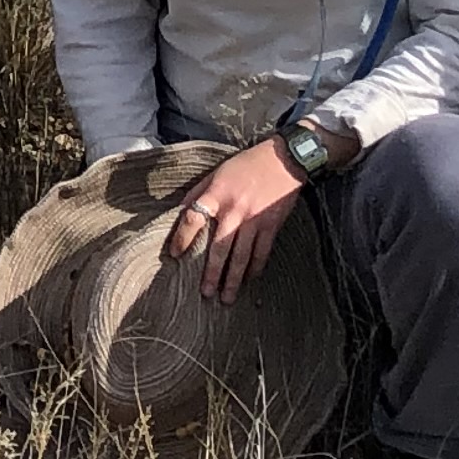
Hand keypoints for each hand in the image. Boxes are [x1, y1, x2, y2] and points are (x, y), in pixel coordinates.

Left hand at [162, 141, 305, 306]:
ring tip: (227, 298)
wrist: (284, 160)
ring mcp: (254, 220)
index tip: (174, 255)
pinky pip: (261, 253)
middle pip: (219, 248)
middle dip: (211, 273)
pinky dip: (255, 269)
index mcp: (216, 194)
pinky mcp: (271, 226)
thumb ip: (199, 190)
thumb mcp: (218, 171)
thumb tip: (181, 210)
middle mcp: (234, 210)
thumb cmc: (247, 164)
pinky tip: (249, 280)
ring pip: (241, 256)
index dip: (182, 238)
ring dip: (233, 279)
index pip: (193, 218)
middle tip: (205, 294)